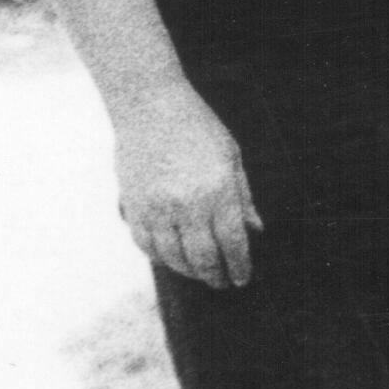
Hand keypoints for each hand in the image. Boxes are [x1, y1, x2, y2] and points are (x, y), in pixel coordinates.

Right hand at [112, 78, 262, 288]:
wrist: (148, 105)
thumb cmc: (197, 126)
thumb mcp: (231, 155)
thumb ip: (243, 196)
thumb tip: (255, 230)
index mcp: (217, 189)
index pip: (233, 242)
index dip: (240, 265)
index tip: (243, 278)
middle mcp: (186, 203)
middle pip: (203, 257)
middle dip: (216, 276)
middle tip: (223, 283)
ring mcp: (156, 208)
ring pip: (173, 258)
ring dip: (190, 271)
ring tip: (201, 273)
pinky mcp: (133, 207)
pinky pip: (147, 246)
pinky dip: (162, 258)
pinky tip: (173, 259)